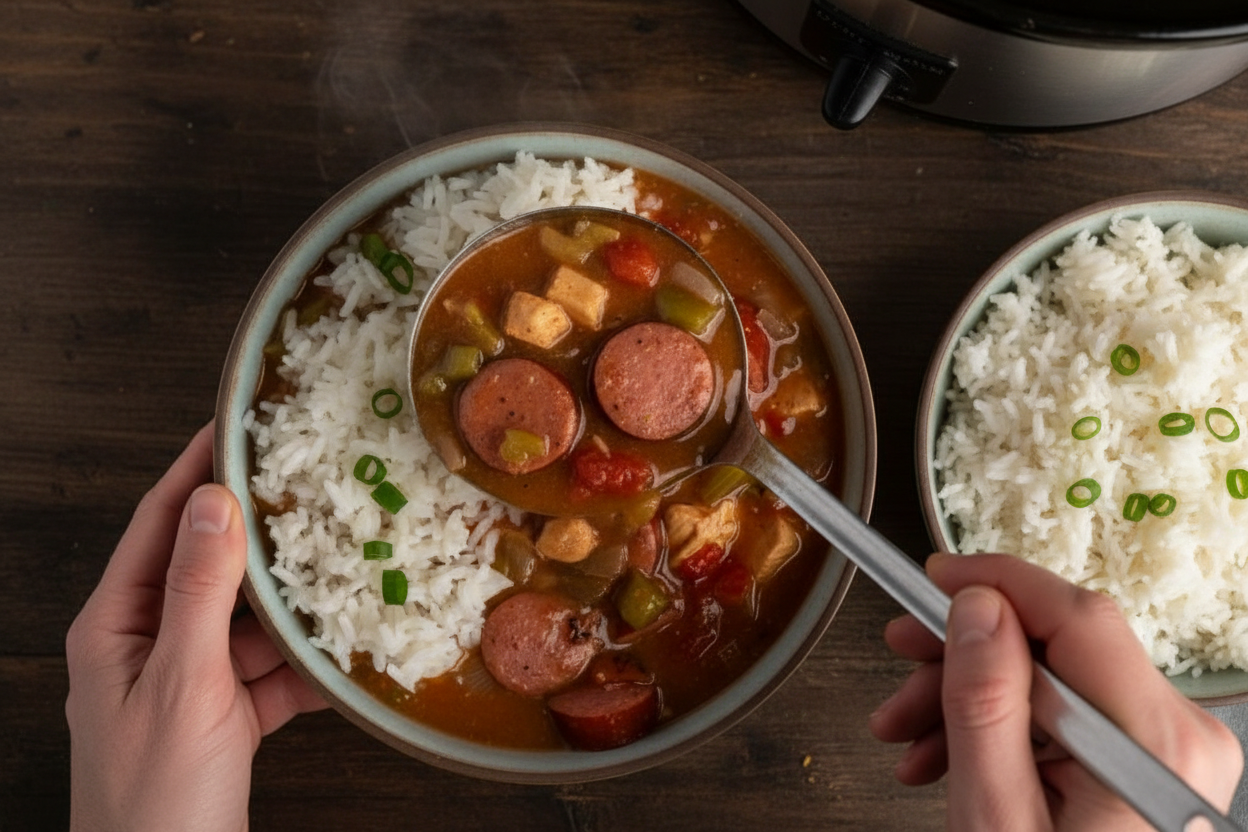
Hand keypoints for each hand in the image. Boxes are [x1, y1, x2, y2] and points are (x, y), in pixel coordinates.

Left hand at [66, 423, 326, 831]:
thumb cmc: (153, 803)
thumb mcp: (182, 686)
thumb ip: (199, 594)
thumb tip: (214, 502)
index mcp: (116, 627)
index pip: (160, 525)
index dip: (198, 470)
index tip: (238, 425)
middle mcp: (149, 646)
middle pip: (210, 568)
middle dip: (263, 533)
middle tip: (312, 488)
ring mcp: (188, 683)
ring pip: (249, 621)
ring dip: (295, 605)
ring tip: (344, 568)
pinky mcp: (224, 719)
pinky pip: (272, 674)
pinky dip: (308, 667)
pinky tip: (347, 656)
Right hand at [870, 553, 1242, 830]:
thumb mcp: (995, 814)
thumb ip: (985, 703)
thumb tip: (975, 608)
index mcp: (1153, 744)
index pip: (1077, 617)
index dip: (997, 583)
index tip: (933, 578)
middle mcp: (1177, 740)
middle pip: (1059, 648)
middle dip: (966, 653)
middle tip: (900, 660)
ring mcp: (1165, 756)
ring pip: (1053, 682)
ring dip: (970, 695)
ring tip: (907, 736)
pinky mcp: (1143, 772)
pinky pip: (1064, 721)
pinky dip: (999, 728)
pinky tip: (946, 756)